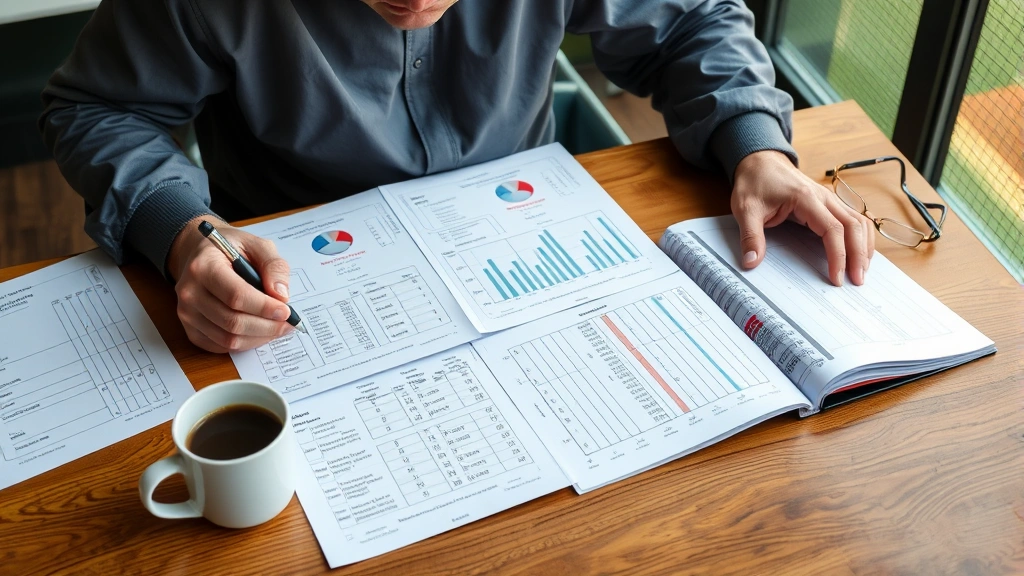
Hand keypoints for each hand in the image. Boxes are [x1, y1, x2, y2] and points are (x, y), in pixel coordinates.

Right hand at [168, 216, 293, 352]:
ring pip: (228, 339)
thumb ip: (274, 266)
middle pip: (233, 322)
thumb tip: (281, 295)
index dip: (264, 307)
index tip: (286, 311)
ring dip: (259, 338)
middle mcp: (190, 292)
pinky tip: (260, 332)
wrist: (200, 255)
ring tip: (278, 327)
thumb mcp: (257, 245)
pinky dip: (246, 343)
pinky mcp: (191, 330)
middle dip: (267, 327)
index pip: (236, 295)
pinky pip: (221, 346)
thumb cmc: (230, 250)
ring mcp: (187, 313)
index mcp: (204, 266)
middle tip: (288, 323)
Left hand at [730, 150, 874, 285]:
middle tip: (857, 281)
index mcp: (806, 198)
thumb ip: (750, 236)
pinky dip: (861, 236)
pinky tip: (860, 253)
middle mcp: (824, 197)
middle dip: (859, 255)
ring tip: (862, 270)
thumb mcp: (745, 209)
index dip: (838, 255)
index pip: (832, 229)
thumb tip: (751, 262)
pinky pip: (853, 219)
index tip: (836, 277)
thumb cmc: (754, 182)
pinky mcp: (828, 203)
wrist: (760, 160)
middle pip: (854, 226)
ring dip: (864, 246)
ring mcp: (829, 199)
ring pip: (859, 221)